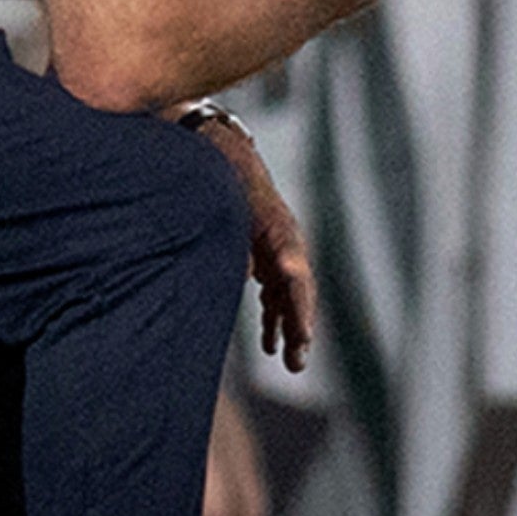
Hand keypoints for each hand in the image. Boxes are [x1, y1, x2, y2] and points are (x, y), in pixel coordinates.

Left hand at [195, 118, 315, 371]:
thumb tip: (242, 268)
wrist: (219, 153)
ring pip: (290, 296)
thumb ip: (228, 235)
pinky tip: (269, 346)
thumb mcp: (218, 202)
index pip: (295, 270)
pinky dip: (273, 319)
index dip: (298, 302)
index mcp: (277, 228)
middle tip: (297, 359)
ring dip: (291, 329)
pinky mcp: (265, 257)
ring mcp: (277, 250)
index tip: (300, 331)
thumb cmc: (216, 178)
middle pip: (298, 289)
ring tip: (293, 363)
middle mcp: (284, 241)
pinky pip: (275, 293)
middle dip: (300, 325)